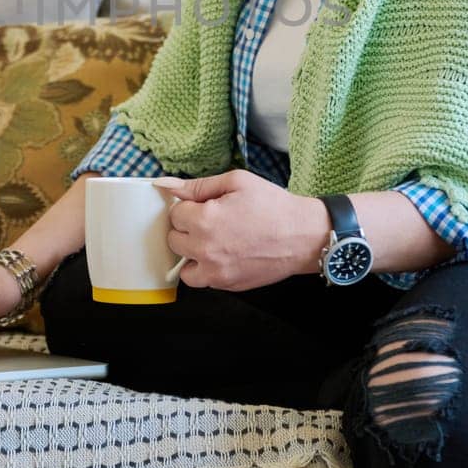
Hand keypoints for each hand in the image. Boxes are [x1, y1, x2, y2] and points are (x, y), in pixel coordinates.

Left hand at [156, 169, 328, 291]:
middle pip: (174, 239)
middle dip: (188, 229)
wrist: (304, 236)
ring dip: (191, 253)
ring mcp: (216, 271)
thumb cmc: (273, 205)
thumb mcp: (236, 182)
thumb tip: (164, 184)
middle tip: (210, 222)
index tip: (206, 206)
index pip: (175, 213)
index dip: (190, 207)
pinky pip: (202, 280)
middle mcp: (205, 249)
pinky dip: (206, 270)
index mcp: (205, 220)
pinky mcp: (227, 285)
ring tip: (212, 242)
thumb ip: (197, 185)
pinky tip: (222, 256)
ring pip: (183, 265)